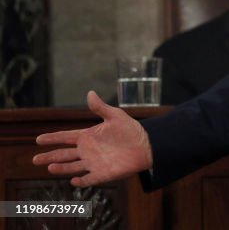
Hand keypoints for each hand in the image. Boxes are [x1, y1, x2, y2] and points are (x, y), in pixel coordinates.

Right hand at [33, 91, 153, 186]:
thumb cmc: (131, 130)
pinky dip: (82, 181)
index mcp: (88, 136)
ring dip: (62, 168)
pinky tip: (74, 180)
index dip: (53, 138)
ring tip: (50, 167)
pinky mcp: (103, 174)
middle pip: (64, 154)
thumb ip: (100, 108)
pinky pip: (89, 179)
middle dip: (50, 156)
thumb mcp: (115, 116)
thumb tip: (90, 93)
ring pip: (73, 167)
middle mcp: (87, 151)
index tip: (38, 139)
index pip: (66, 137)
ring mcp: (94, 163)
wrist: (147, 145)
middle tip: (35, 159)